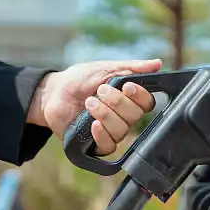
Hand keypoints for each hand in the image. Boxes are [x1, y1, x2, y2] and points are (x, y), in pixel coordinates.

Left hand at [28, 59, 161, 154]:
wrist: (52, 93)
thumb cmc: (79, 80)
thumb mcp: (105, 68)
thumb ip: (130, 67)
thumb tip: (157, 64)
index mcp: (128, 99)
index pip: (147, 103)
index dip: (140, 96)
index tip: (126, 85)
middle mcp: (123, 117)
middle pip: (135, 116)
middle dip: (117, 102)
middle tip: (99, 91)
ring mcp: (110, 132)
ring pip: (121, 130)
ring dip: (105, 114)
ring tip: (89, 103)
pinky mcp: (96, 144)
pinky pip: (108, 146)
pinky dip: (102, 134)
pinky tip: (92, 124)